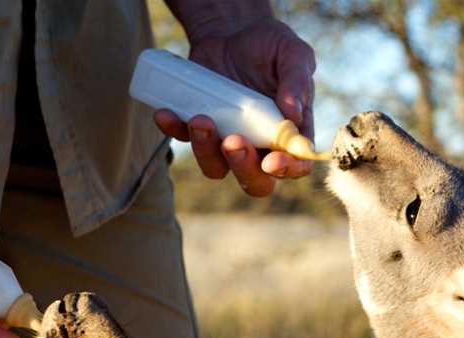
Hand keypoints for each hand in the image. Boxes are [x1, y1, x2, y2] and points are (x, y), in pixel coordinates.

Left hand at [154, 17, 315, 196]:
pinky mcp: (200, 129)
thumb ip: (298, 81)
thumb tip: (294, 114)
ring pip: (216, 168)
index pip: (296, 166)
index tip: (272, 160)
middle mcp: (260, 146)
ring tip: (200, 119)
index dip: (287, 170)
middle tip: (233, 142)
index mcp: (289, 135)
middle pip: (255, 181)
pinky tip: (165, 113)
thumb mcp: (293, 54)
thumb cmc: (269, 45)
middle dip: (243, 168)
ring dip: (206, 151)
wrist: (232, 30)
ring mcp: (227, 141)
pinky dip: (174, 130)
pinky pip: (184, 139)